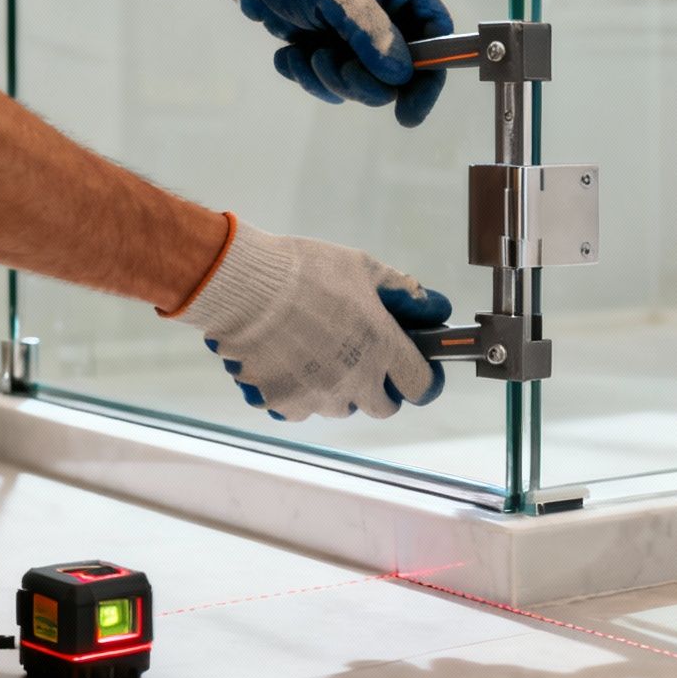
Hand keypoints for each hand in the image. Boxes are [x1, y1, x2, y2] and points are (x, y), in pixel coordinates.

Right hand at [164, 215, 450, 421]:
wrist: (242, 285)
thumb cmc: (304, 271)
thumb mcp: (363, 267)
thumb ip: (402, 291)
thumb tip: (434, 306)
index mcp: (380, 347)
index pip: (420, 385)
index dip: (419, 378)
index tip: (412, 370)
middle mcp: (354, 381)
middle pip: (381, 407)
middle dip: (378, 388)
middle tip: (362, 360)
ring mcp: (317, 397)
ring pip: (339, 408)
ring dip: (337, 390)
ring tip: (317, 354)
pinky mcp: (282, 404)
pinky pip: (300, 410)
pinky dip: (299, 394)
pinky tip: (288, 363)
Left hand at [197, 0, 453, 126]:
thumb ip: (373, 35)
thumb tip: (401, 76)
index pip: (436, 34)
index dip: (430, 73)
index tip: (409, 110)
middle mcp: (387, 12)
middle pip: (400, 71)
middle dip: (364, 79)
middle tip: (336, 70)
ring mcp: (359, 34)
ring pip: (365, 83)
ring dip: (332, 78)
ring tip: (308, 54)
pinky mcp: (333, 50)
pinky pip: (333, 84)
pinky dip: (310, 75)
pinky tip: (290, 53)